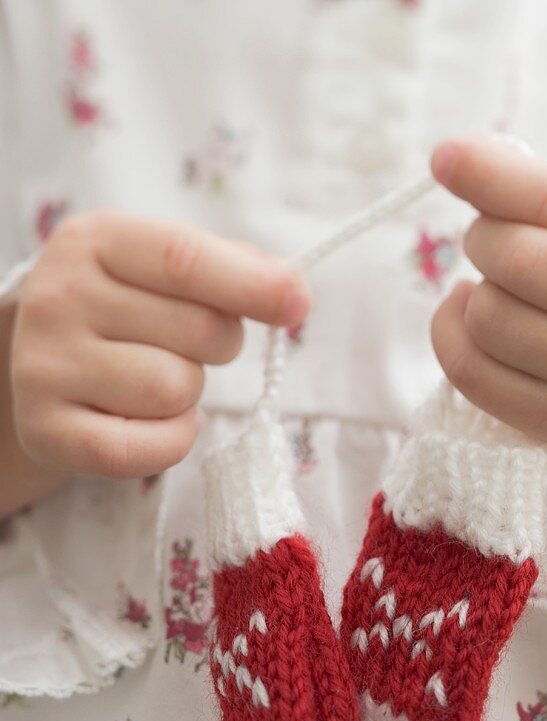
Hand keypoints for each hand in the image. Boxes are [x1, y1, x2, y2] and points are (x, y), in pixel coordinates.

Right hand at [10, 212, 310, 477]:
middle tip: (188, 346)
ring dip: (189, 394)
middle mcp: (59, 297)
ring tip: (157, 381)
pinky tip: (161, 423)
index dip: (251, 284)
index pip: (183, 259)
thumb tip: (291, 291)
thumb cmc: (124, 311)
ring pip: (174, 389)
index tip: (298, 303)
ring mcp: (46, 366)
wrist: (44, 364)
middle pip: (195, 331)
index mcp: (93, 241)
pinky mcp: (47, 431)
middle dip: (219, 346)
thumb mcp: (159, 269)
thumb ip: (228, 266)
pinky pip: (142, 449)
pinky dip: (171, 442)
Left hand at [429, 135, 546, 479]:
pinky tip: (470, 318)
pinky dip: (451, 333)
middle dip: (485, 237)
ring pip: (486, 318)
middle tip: (493, 239)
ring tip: (500, 288)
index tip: (446, 157)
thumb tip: (456, 161)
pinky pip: (468, 371)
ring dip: (475, 291)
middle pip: (515, 259)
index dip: (494, 176)